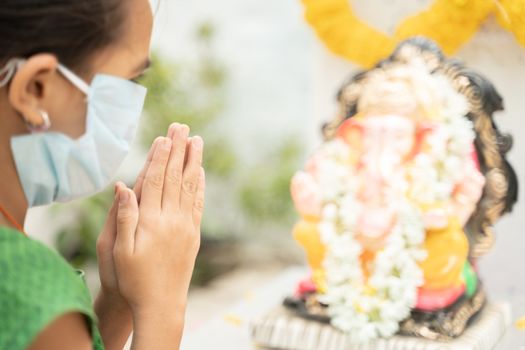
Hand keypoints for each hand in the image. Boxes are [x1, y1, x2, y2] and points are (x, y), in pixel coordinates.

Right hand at [95, 123, 193, 349]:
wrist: (161, 304)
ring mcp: (186, 226)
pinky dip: (200, 186)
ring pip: (191, 187)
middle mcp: (172, 220)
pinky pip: (199, 204)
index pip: (156, 180)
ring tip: (196, 141)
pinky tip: (201, 172)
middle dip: (178, 150)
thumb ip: (123, 217)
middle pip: (176, 177)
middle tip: (183, 126)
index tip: (164, 136)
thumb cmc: (133, 279)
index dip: (160, 157)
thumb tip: (123, 185)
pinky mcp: (194, 234)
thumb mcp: (119, 251)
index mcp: (151, 221)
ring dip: (193, 162)